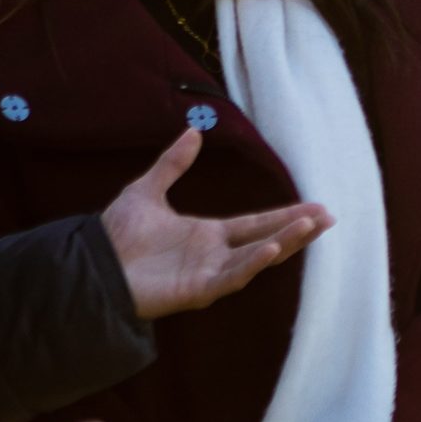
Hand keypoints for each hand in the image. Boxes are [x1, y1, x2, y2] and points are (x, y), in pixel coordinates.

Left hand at [102, 128, 332, 318]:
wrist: (91, 265)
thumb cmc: (115, 236)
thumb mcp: (146, 190)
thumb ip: (172, 164)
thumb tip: (194, 131)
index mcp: (208, 235)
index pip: (256, 223)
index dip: (285, 215)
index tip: (315, 207)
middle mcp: (215, 255)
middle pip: (267, 239)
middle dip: (298, 229)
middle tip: (329, 217)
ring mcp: (209, 274)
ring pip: (256, 258)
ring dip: (284, 243)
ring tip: (310, 226)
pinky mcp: (197, 290)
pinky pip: (231, 277)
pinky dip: (252, 263)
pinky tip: (269, 247)